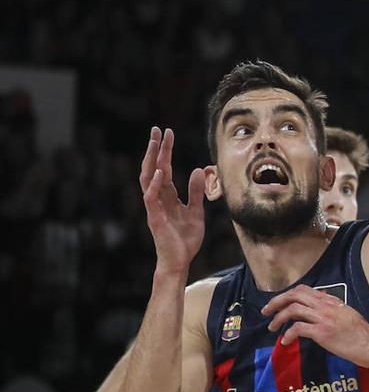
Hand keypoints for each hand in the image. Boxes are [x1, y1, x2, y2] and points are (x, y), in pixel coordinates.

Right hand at [139, 127, 205, 274]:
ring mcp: (155, 208)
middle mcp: (158, 199)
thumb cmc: (185, 239)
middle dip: (155, 149)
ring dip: (151, 161)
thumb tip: (197, 170)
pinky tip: (160, 172)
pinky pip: (152, 199)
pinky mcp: (155, 219)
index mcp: (168, 196)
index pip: (164, 168)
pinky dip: (155, 185)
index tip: (167, 133)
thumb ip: (196, 192)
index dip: (165, 151)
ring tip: (155, 144)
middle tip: (157, 130)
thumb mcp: (196, 211)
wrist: (180, 261)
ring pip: (148, 180)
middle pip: (154, 169)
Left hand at [263, 285, 368, 365]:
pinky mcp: (322, 332)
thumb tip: (318, 305)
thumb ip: (331, 308)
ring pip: (293, 309)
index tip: (277, 304)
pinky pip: (298, 328)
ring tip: (272, 328)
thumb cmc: (360, 332)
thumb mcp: (345, 313)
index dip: (287, 294)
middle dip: (277, 302)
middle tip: (266, 312)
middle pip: (295, 295)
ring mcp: (323, 318)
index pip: (303, 289)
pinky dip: (288, 334)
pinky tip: (285, 341)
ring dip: (278, 318)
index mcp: (330, 300)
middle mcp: (325, 305)